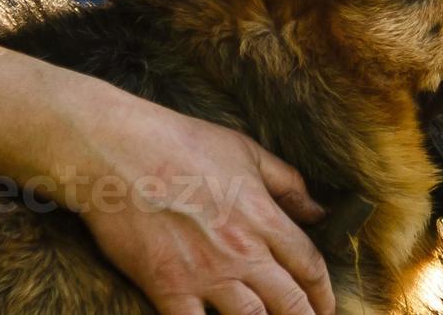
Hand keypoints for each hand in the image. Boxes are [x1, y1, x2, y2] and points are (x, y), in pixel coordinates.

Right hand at [57, 91, 335, 314]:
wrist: (116, 151)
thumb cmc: (180, 144)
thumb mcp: (245, 151)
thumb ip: (287, 184)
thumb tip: (317, 211)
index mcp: (263, 218)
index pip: (309, 267)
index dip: (324, 293)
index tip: (326, 306)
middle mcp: (241, 251)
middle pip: (289, 302)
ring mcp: (204, 273)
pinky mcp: (167, 287)